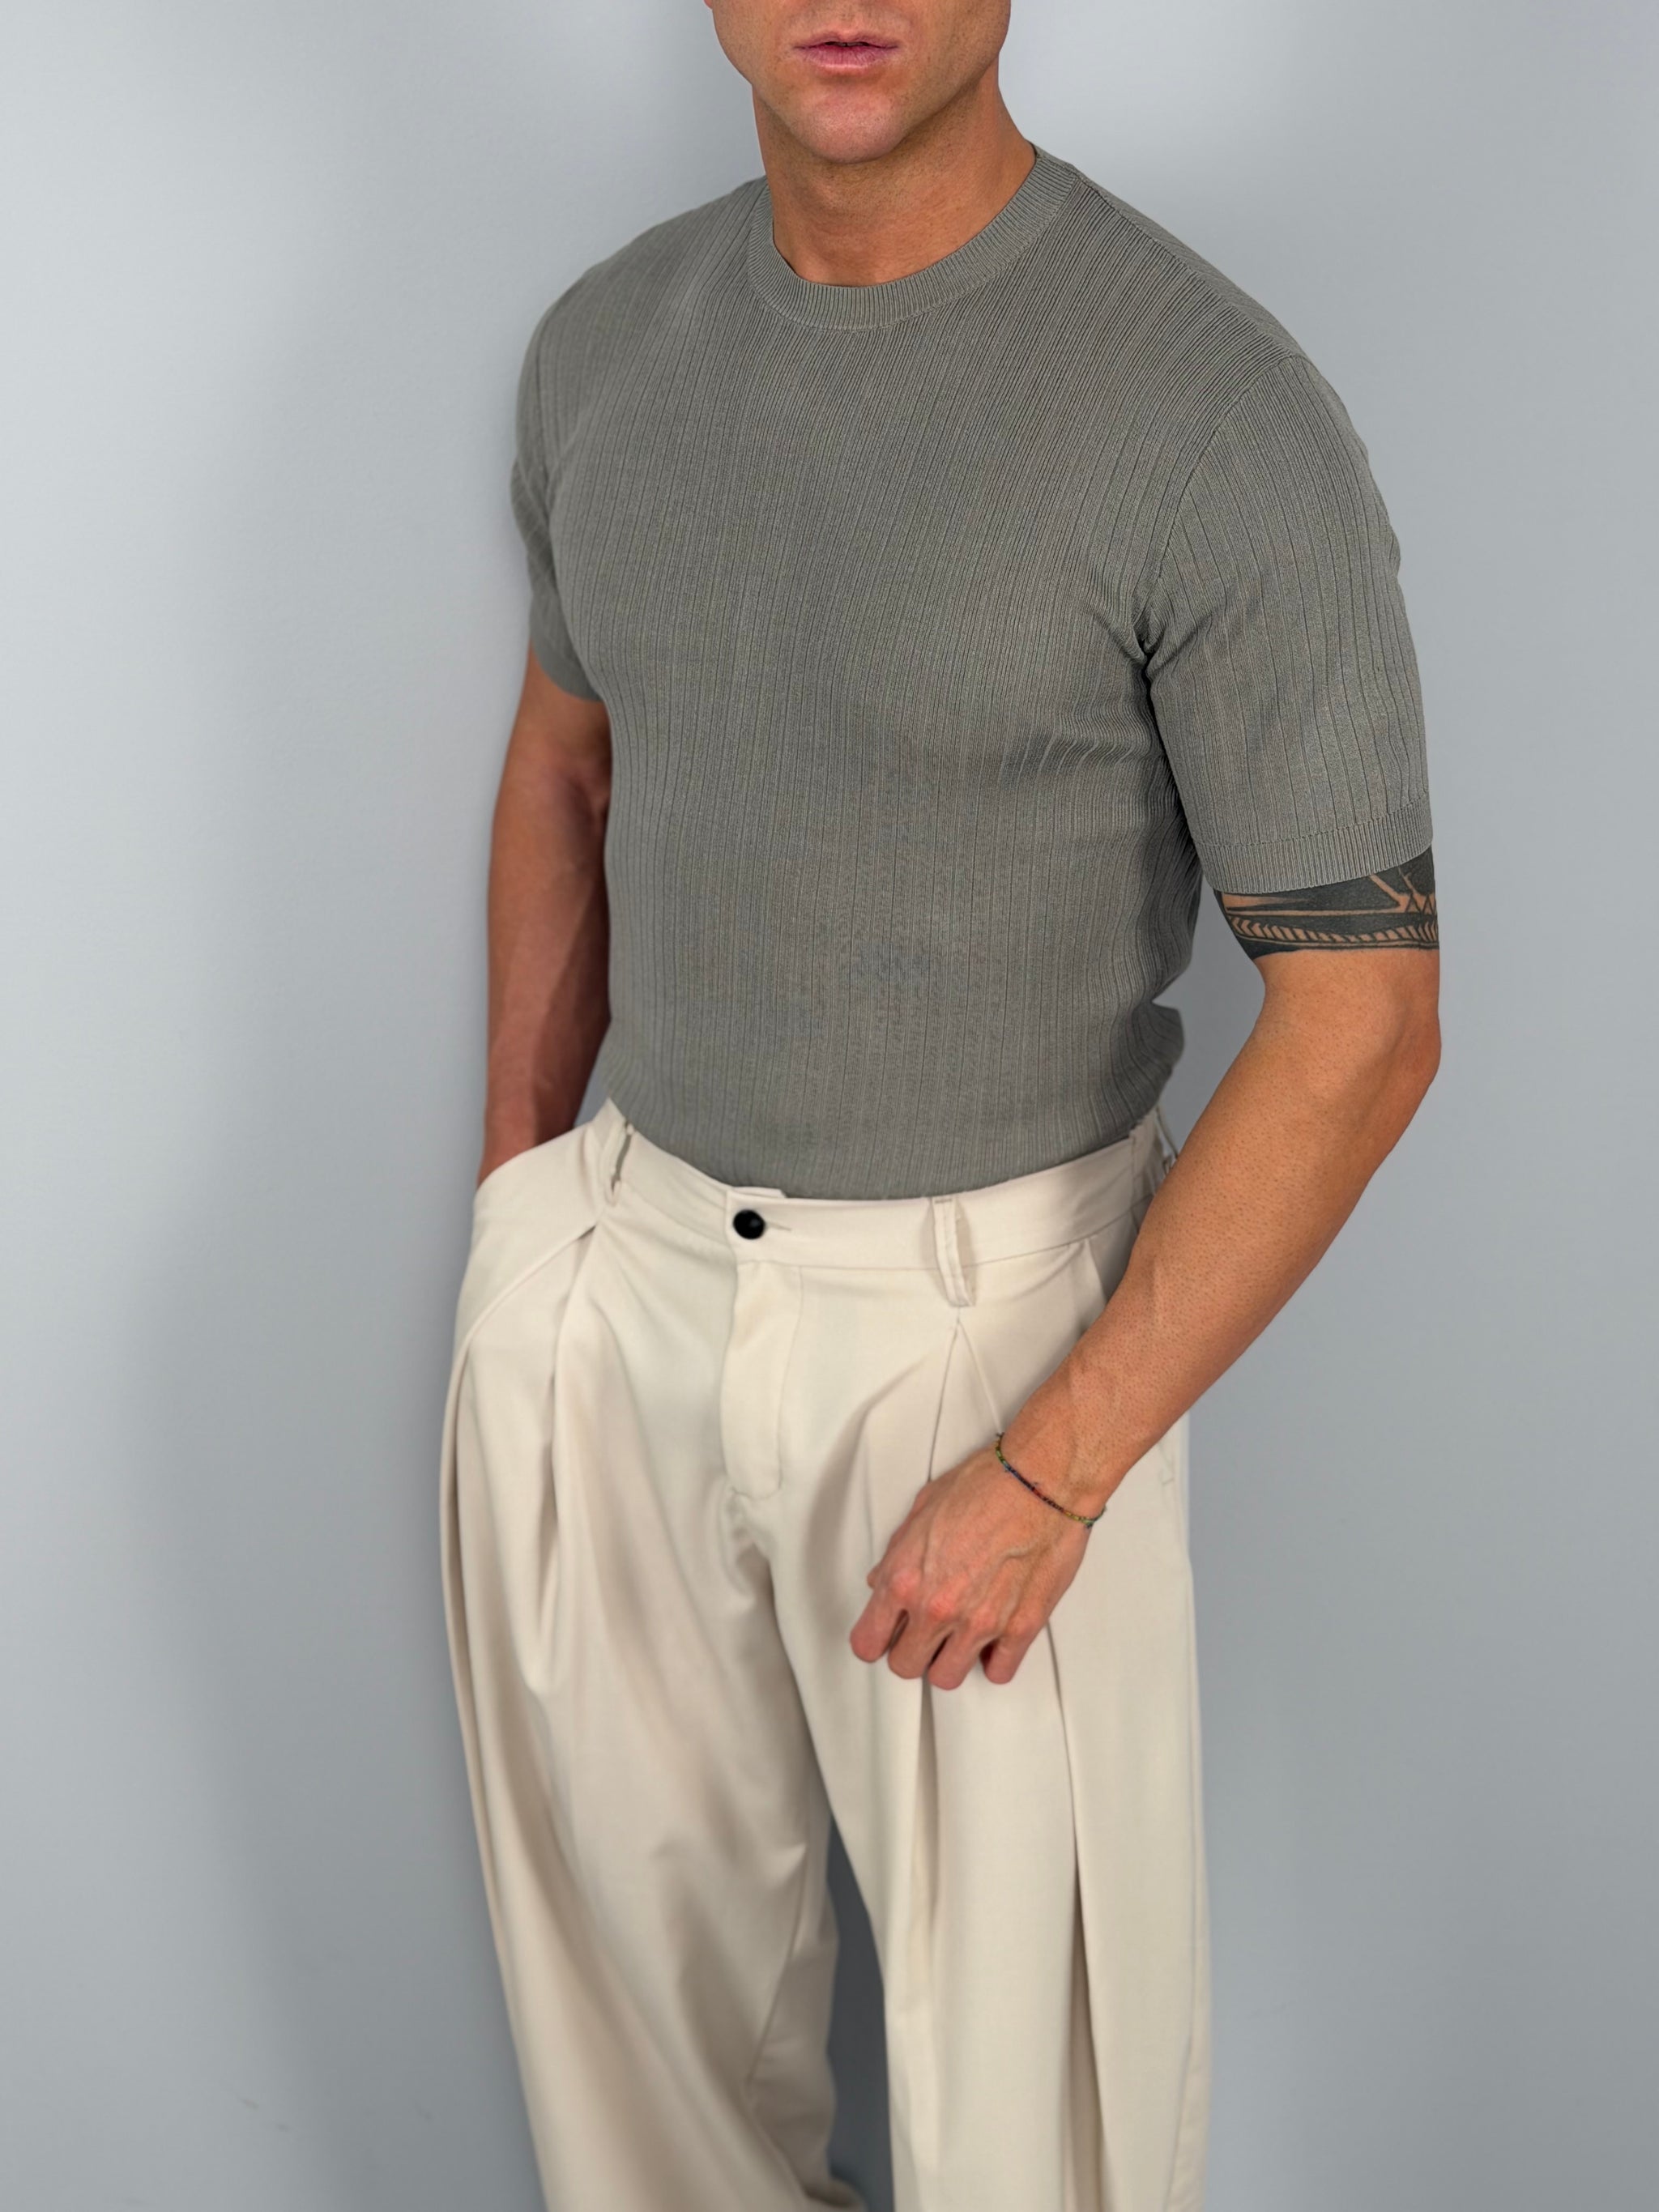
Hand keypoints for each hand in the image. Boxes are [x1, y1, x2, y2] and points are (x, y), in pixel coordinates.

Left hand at [849, 1442, 1092, 1688]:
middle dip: (910, 1651)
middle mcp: (938, 1607)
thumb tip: (885, 1579)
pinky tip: (993, 1640)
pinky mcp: (1020, 1628)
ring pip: (947, 1677)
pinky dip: (994, 1660)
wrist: (1042, 1480)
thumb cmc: (988, 1485)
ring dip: (950, 1660)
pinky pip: (999, 1671)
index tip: (882, 1638)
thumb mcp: (923, 1509)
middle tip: (922, 1635)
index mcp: (905, 1578)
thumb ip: (898, 1553)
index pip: (867, 1641)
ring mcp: (980, 1623)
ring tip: (957, 1637)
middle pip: (905, 1666)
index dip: (873, 1640)